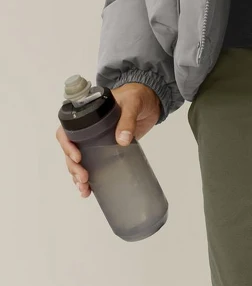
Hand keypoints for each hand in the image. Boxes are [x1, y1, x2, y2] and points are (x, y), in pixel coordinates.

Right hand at [56, 82, 160, 198]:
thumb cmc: (138, 96)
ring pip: (79, 161)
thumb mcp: (132, 103)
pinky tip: (90, 190)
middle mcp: (87, 130)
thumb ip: (128, 119)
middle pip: (71, 151)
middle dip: (73, 167)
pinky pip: (94, 165)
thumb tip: (122, 140)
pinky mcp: (107, 150)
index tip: (78, 158)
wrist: (151, 101)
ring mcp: (96, 141)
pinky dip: (90, 178)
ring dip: (78, 176)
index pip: (66, 131)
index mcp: (87, 116)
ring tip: (84, 189)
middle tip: (83, 178)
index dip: (67, 146)